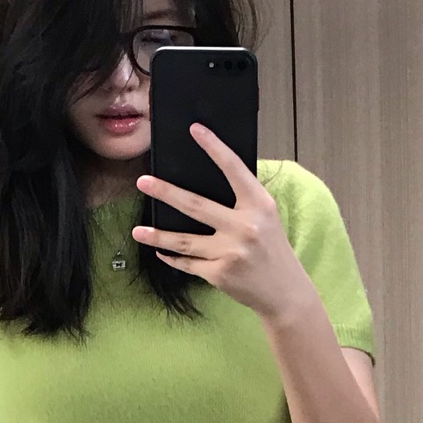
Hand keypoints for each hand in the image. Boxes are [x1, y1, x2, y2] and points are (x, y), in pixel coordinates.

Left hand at [133, 125, 314, 322]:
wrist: (285, 293)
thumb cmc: (272, 250)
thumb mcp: (266, 218)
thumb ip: (244, 200)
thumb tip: (207, 178)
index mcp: (259, 206)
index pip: (234, 170)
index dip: (214, 148)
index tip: (196, 130)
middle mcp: (245, 227)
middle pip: (196, 206)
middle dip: (166, 193)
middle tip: (143, 181)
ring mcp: (230, 252)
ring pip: (184, 240)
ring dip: (157, 235)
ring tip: (137, 230)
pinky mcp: (219, 274)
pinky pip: (188, 263)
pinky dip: (172, 257)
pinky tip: (159, 251)